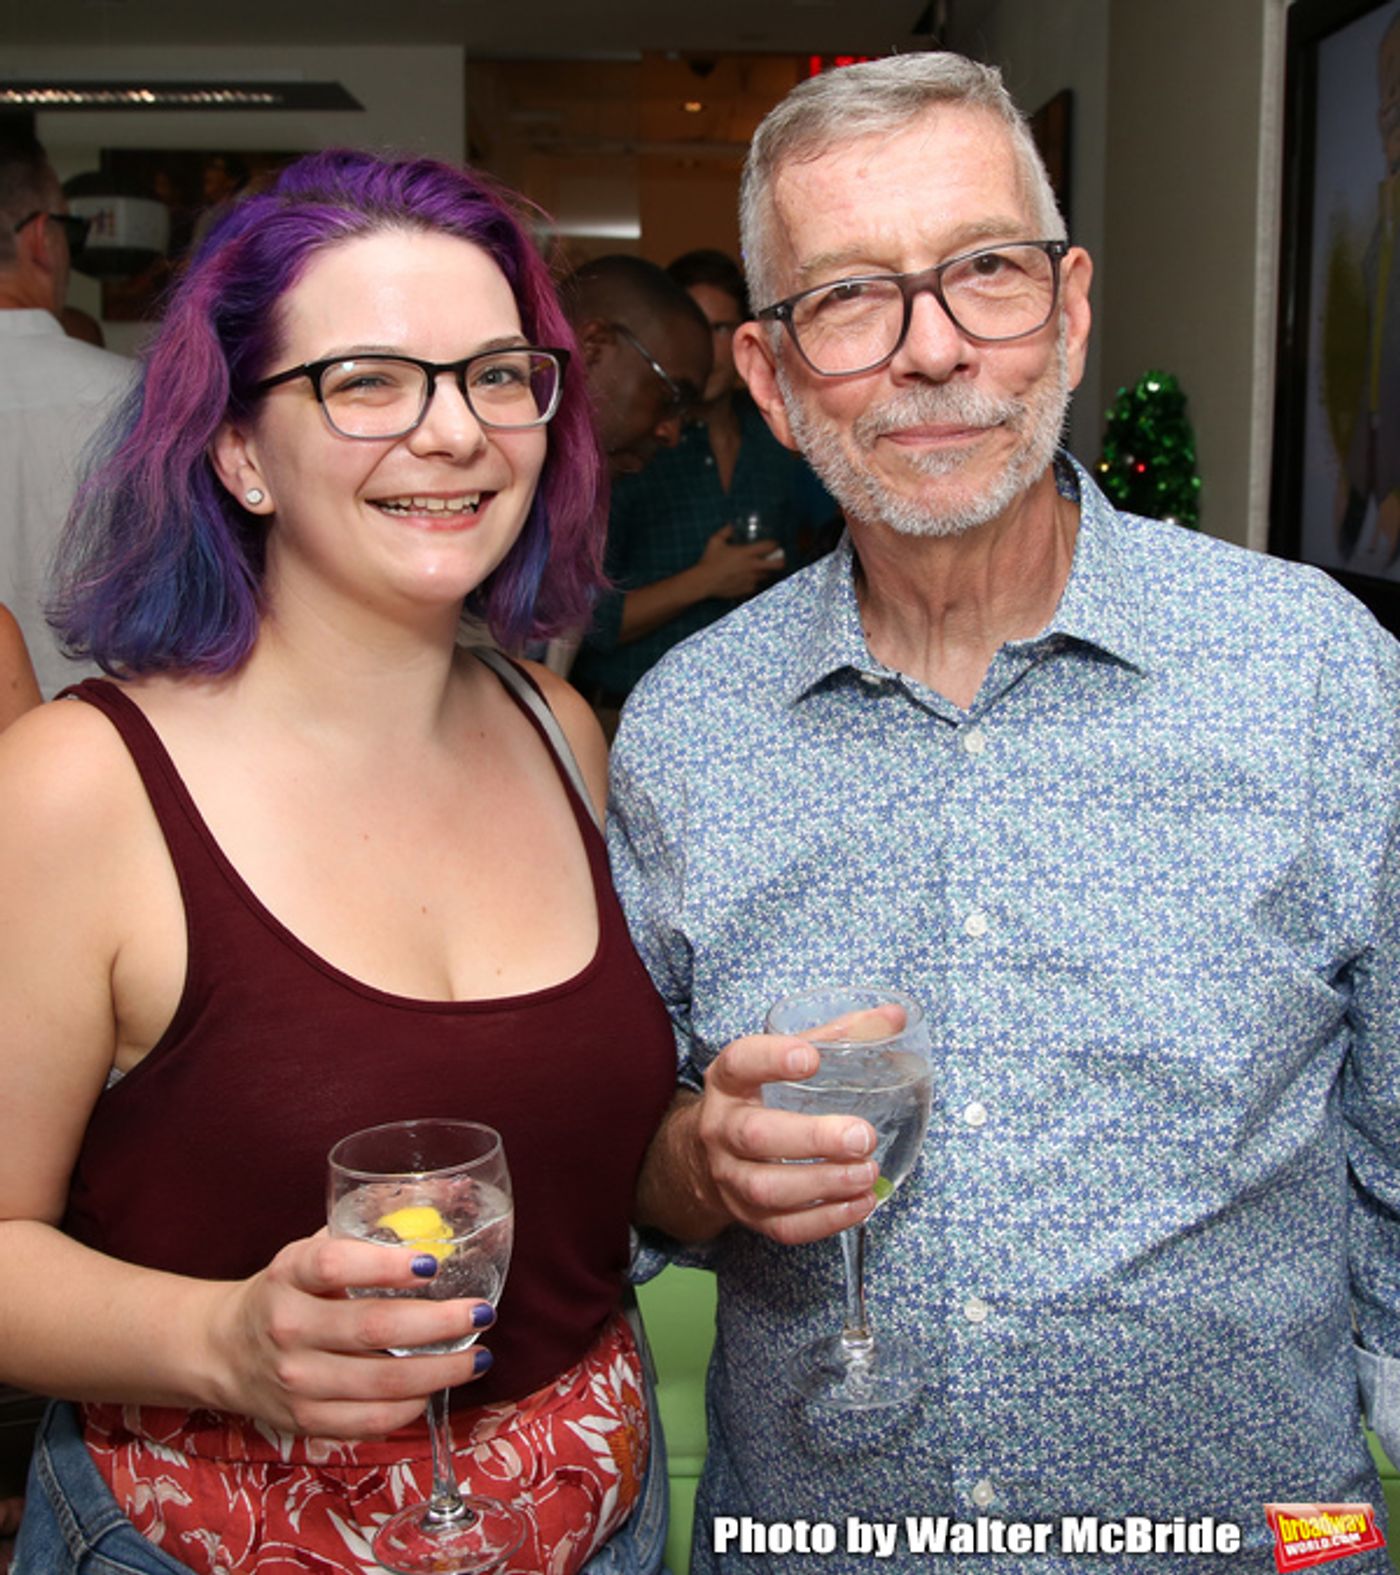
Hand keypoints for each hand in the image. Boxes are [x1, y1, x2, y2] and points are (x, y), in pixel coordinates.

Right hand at [207, 1232, 492, 1437]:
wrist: (224, 1350)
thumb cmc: (288, 1292)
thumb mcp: (309, 1252)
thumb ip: (363, 1235)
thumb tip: (441, 1206)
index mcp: (289, 1274)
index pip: (334, 1265)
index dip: (385, 1265)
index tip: (432, 1264)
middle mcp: (288, 1327)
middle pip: (371, 1328)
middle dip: (438, 1322)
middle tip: (482, 1313)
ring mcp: (295, 1380)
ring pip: (380, 1383)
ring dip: (440, 1371)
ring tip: (479, 1357)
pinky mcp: (303, 1421)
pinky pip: (369, 1421)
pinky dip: (411, 1407)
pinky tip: (435, 1388)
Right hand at [687, 1027, 885, 1246]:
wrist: (702, 1157)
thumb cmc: (757, 1098)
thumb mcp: (780, 1061)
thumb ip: (834, 1037)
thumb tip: (894, 1017)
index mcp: (728, 1082)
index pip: (740, 1063)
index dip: (772, 1059)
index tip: (812, 1058)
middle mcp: (720, 1129)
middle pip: (755, 1136)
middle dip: (811, 1138)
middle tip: (862, 1135)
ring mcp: (730, 1177)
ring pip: (767, 1188)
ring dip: (823, 1183)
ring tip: (867, 1172)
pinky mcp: (747, 1216)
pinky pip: (783, 1227)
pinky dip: (824, 1221)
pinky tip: (861, 1204)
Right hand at [695, 524, 784, 599]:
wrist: (704, 582)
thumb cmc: (709, 561)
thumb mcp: (715, 541)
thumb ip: (725, 532)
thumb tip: (731, 526)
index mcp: (746, 553)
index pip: (769, 547)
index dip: (774, 544)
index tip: (774, 544)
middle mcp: (752, 567)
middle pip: (778, 565)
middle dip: (781, 560)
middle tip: (778, 558)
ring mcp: (751, 580)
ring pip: (768, 576)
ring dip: (767, 571)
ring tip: (762, 568)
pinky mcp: (747, 590)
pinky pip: (757, 585)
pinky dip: (756, 582)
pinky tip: (749, 579)